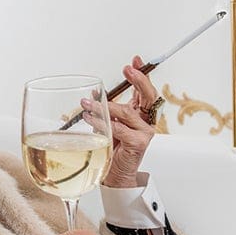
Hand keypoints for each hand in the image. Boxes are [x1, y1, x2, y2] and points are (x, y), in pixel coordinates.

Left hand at [82, 55, 158, 187]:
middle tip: (127, 70)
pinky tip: (90, 119)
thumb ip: (105, 107)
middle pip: (148, 96)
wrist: (114, 175)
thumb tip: (94, 91)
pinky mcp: (138, 144)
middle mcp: (145, 121)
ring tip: (87, 103)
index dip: (141, 74)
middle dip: (138, 80)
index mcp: (140, 114)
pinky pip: (119, 128)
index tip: (135, 59)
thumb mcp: (107, 123)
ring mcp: (144, 133)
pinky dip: (102, 122)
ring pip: (126, 112)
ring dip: (104, 106)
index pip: (144, 90)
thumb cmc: (112, 150)